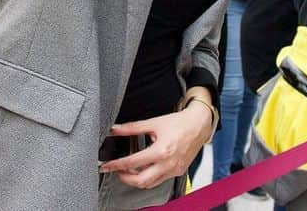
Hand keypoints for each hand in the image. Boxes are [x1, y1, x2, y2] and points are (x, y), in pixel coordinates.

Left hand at [99, 104, 213, 188]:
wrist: (200, 124)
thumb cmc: (180, 122)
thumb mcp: (154, 123)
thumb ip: (133, 128)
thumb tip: (116, 129)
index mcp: (161, 150)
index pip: (133, 163)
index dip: (116, 165)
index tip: (107, 166)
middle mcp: (168, 163)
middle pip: (141, 181)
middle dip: (125, 178)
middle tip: (117, 170)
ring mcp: (174, 169)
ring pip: (150, 184)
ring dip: (137, 179)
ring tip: (129, 170)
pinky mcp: (178, 171)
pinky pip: (160, 180)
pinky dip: (150, 177)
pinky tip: (146, 168)